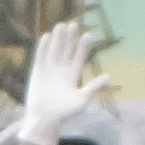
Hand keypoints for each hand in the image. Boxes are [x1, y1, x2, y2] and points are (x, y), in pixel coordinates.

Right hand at [6, 19, 106, 144]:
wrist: (45, 120)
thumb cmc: (65, 113)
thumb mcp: (82, 100)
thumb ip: (93, 87)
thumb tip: (108, 77)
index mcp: (73, 76)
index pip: (79, 57)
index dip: (83, 47)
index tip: (88, 35)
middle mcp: (62, 71)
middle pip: (67, 50)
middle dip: (70, 38)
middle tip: (74, 24)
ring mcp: (50, 71)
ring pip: (55, 51)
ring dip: (58, 39)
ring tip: (61, 25)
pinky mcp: (37, 73)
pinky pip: (40, 57)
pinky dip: (43, 48)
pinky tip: (47, 36)